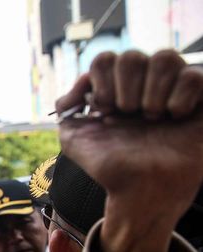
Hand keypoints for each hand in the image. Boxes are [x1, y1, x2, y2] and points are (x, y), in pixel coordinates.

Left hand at [56, 50, 202, 221]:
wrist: (142, 190)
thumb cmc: (110, 167)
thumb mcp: (75, 138)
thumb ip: (67, 105)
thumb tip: (80, 81)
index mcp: (115, 90)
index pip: (105, 60)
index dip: (102, 83)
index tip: (104, 112)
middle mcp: (143, 85)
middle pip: (131, 56)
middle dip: (125, 90)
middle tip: (128, 116)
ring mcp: (172, 88)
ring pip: (165, 57)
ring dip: (152, 93)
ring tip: (153, 119)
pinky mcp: (200, 98)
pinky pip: (194, 73)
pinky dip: (180, 96)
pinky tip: (176, 117)